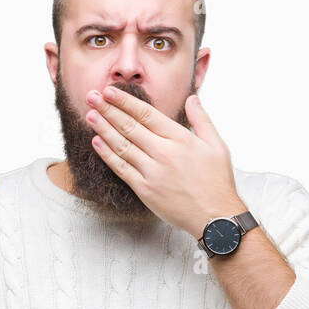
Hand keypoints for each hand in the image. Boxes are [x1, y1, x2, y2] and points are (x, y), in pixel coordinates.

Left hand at [84, 88, 244, 236]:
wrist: (215, 218)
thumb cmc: (218, 182)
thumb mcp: (217, 146)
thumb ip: (202, 120)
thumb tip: (191, 99)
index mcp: (180, 139)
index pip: (146, 114)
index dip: (125, 102)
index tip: (110, 91)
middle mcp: (164, 153)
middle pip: (130, 126)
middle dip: (108, 109)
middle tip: (91, 96)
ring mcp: (152, 172)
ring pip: (122, 146)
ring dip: (103, 129)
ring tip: (90, 115)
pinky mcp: (145, 190)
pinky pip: (122, 169)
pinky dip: (108, 155)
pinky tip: (97, 143)